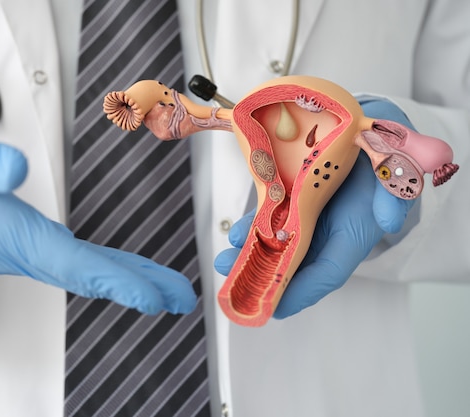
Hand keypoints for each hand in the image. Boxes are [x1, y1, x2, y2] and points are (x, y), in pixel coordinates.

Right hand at [0, 123, 195, 314]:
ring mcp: (23, 251)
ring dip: (127, 279)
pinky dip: (104, 269)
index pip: (69, 262)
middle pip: (86, 274)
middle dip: (136, 287)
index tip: (153, 298)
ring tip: (167, 289)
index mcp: (6, 234)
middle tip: (181, 299)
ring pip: (83, 270)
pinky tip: (124, 270)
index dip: (114, 280)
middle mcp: (20, 251)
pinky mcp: (24, 245)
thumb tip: (17, 169)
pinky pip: (72, 261)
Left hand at [214, 99, 415, 318]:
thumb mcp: (401, 163)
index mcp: (356, 227)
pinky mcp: (292, 194)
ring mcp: (308, 212)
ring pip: (278, 242)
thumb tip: (389, 221)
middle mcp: (329, 226)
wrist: (372, 122)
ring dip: (252, 254)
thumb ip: (395, 192)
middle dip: (265, 276)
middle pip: (296, 262)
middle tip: (236, 283)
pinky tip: (236, 232)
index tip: (276, 308)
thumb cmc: (388, 147)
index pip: (329, 270)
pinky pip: (271, 215)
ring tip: (225, 260)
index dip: (303, 290)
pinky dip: (253, 226)